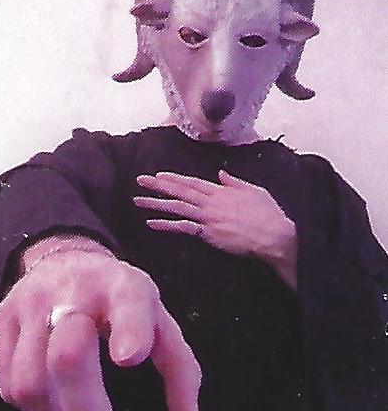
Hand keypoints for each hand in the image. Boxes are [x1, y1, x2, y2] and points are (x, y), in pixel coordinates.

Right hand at [0, 243, 200, 410]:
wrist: (66, 261)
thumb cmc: (120, 301)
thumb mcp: (160, 322)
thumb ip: (179, 369)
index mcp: (123, 288)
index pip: (127, 305)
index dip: (129, 331)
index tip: (130, 359)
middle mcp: (72, 292)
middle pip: (68, 358)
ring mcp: (29, 305)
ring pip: (31, 383)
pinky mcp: (2, 321)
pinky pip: (9, 386)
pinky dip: (36, 410)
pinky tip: (58, 406)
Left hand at [135, 170, 297, 289]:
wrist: (273, 235)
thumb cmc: (268, 215)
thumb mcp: (253, 191)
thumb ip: (235, 182)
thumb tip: (221, 175)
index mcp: (221, 191)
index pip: (192, 182)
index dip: (174, 178)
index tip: (159, 175)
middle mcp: (211, 201)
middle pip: (180, 190)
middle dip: (158, 185)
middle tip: (140, 180)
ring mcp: (208, 217)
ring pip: (177, 207)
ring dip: (156, 203)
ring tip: (138, 200)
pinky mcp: (209, 233)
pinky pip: (183, 227)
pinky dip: (166, 225)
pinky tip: (151, 223)